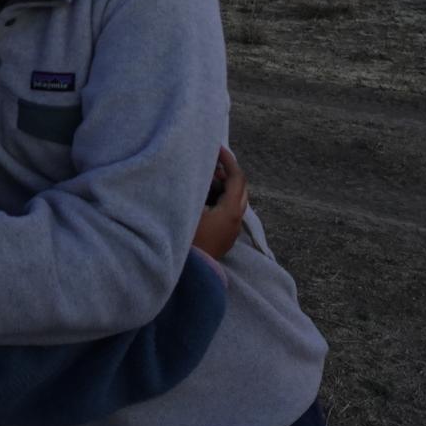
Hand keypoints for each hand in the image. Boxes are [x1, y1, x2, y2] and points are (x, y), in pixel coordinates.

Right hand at [192, 145, 248, 261]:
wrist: (191, 277)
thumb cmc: (187, 242)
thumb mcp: (189, 211)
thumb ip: (196, 188)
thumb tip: (199, 171)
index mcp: (231, 211)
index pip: (236, 178)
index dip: (228, 160)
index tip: (216, 147)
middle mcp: (236, 221)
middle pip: (239, 188)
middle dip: (226, 173)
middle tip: (208, 164)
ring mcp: (231, 231)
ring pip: (234, 201)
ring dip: (222, 187)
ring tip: (201, 180)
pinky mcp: (224, 239)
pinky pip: (227, 212)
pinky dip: (218, 199)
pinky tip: (200, 199)